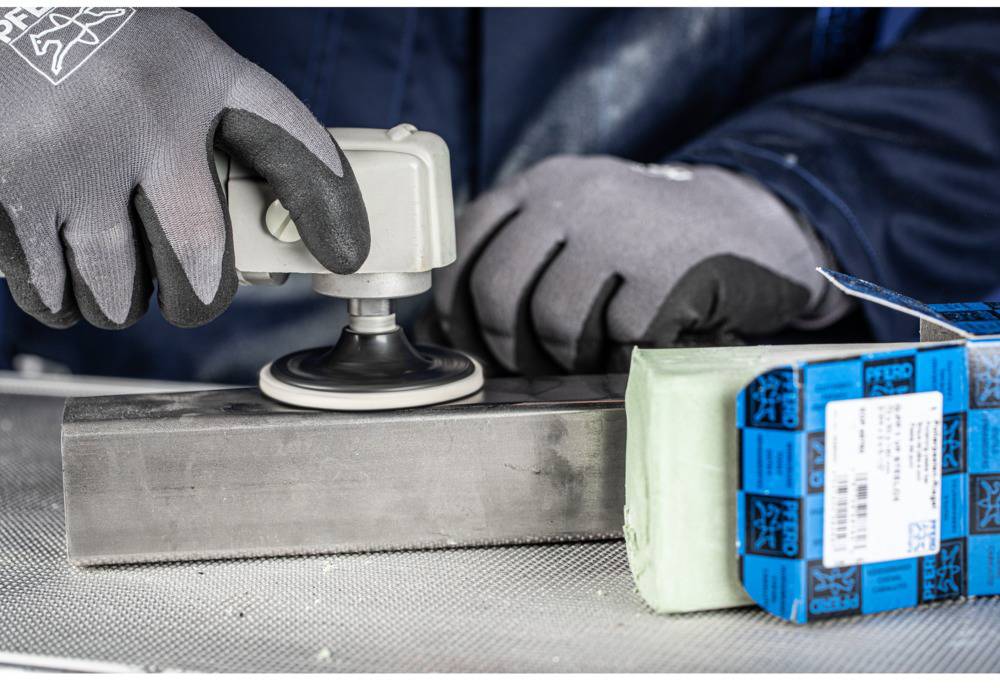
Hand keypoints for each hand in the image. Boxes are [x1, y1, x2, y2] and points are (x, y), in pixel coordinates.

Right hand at [0, 8, 368, 328]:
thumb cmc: (99, 50)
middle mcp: (138, 120)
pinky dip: (55, 291)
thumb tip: (288, 219)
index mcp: (194, 79)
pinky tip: (58, 259)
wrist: (2, 10)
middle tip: (187, 296)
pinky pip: (43, 287)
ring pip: (113, 292)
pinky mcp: (4, 188)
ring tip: (110, 267)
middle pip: (199, 264)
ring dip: (116, 299)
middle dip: (195, 298)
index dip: (326, 204)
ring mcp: (65, 159)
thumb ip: (235, 125)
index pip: (289, 144)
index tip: (345, 252)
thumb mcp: (184, 62)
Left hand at [434, 156, 846, 373]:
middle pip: (501, 291)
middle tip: (531, 366)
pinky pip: (621, 337)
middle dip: (507, 346)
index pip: (467, 245)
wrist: (751, 225)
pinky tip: (640, 344)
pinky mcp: (672, 270)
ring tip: (593, 354)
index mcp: (546, 184)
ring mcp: (625, 231)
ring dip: (569, 356)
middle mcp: (578, 197)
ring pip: (557, 322)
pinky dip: (625, 355)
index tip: (472, 340)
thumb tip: (451, 325)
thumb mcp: (581, 220)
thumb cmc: (649, 241)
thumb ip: (524, 252)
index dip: (457, 306)